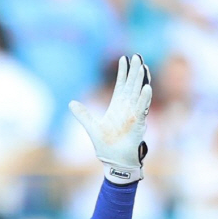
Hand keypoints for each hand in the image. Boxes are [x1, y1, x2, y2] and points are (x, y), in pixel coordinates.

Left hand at [69, 55, 151, 184]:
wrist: (115, 162)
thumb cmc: (106, 147)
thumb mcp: (92, 127)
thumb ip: (83, 115)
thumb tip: (71, 103)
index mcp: (117, 107)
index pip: (121, 85)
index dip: (123, 72)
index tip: (124, 58)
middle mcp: (127, 108)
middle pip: (132, 85)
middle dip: (134, 70)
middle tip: (136, 55)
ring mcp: (134, 114)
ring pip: (139, 93)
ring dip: (141, 80)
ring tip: (143, 66)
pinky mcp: (138, 124)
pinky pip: (142, 109)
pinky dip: (144, 99)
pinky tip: (146, 88)